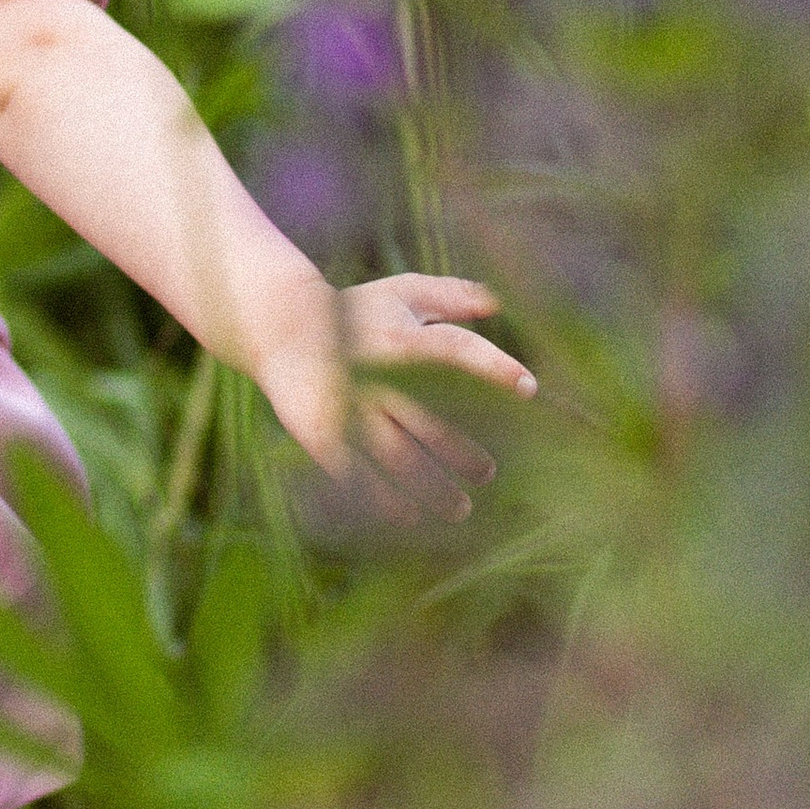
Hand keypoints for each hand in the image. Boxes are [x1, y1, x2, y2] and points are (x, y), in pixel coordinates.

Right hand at [265, 272, 535, 525]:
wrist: (280, 326)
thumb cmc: (353, 311)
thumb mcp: (402, 292)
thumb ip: (451, 296)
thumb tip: (499, 303)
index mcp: (402, 339)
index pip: (456, 351)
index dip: (494, 368)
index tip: (529, 388)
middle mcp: (378, 376)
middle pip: (431, 422)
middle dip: (463, 455)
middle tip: (487, 474)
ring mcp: (350, 408)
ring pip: (399, 458)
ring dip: (433, 489)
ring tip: (460, 509)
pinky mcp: (324, 433)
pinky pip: (358, 474)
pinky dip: (384, 499)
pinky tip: (408, 516)